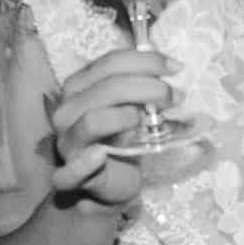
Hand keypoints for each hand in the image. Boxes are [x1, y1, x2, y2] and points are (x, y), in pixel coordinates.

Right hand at [46, 50, 175, 208]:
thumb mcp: (132, 105)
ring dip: (127, 116)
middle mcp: (67, 109)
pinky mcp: (72, 173)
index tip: (176, 67)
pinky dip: (86, 163)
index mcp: (79, 86)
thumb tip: (172, 68)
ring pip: (92, 120)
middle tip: (175, 96)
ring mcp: (67, 141)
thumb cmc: (122, 137)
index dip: (146, 61)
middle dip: (148, 87)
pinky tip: (100, 155)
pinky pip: (73, 168)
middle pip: (107, 87)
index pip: (111, 62)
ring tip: (149, 120)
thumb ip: (142, 86)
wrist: (110, 182)